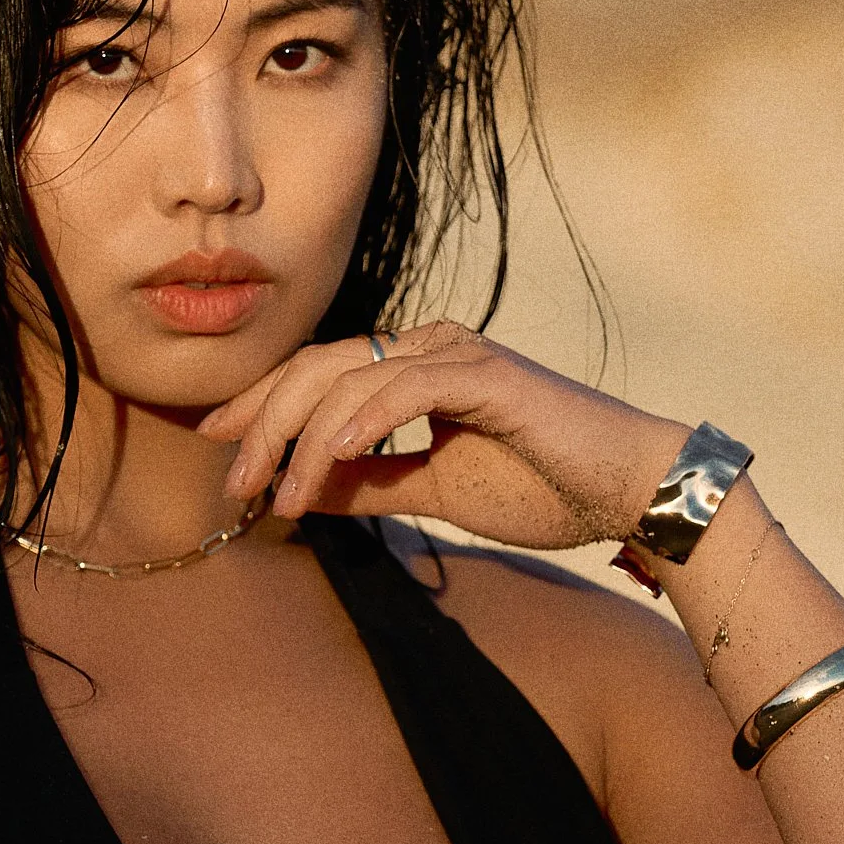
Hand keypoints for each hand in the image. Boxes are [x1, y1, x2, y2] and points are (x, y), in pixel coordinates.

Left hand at [198, 322, 689, 549]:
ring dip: (302, 440)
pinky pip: (403, 389)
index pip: (318, 375)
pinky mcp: (486, 375)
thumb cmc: (544, 488)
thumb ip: (368, 485)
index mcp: (418, 369)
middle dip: (264, 424)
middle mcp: (431, 348)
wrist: (628, 490)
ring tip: (278, 495)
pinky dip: (359, 421)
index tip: (215, 443)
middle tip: (234, 481)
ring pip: (349, 380)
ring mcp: (457, 355)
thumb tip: (300, 489)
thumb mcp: (433, 491)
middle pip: (318, 370)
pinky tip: (327, 458)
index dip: (260, 406)